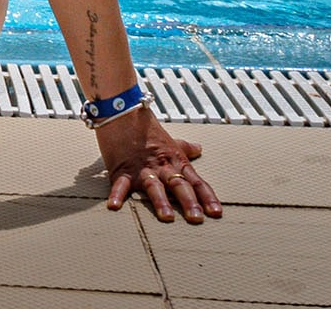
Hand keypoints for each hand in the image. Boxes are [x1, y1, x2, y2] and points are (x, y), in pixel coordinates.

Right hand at [97, 107, 218, 221]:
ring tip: (167, 217)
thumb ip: (185, 147)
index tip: (216, 213)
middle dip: (188, 202)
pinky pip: (120, 184)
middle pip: (179, 185)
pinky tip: (114, 206)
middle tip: (196, 218)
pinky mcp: (122, 170)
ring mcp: (142, 169)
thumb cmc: (146, 128)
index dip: (207, 198)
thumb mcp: (169, 140)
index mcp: (175, 162)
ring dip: (160, 201)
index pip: (196, 182)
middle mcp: (162, 167)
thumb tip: (199, 148)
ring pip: (154, 186)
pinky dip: (117, 195)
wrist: (122, 111)